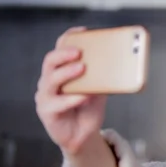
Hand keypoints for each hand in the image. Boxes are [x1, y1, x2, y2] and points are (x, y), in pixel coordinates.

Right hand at [35, 27, 106, 154]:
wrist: (83, 134)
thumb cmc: (88, 109)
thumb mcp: (99, 91)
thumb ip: (104, 78)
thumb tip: (119, 65)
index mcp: (61, 71)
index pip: (60, 49)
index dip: (68, 38)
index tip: (83, 31)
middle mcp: (49, 80)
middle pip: (50, 61)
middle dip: (64, 54)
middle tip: (79, 52)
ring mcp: (46, 96)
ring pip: (50, 80)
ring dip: (67, 73)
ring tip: (82, 68)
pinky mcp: (47, 112)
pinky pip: (58, 103)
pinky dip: (72, 99)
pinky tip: (83, 96)